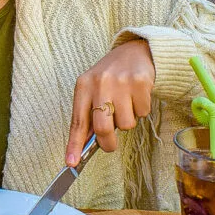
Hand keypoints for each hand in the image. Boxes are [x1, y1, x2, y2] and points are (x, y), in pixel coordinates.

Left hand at [66, 40, 154, 162]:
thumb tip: (83, 148)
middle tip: (110, 145)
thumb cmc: (110, 78)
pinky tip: (137, 96)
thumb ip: (88, 116)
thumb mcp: (93, 90)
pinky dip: (141, 110)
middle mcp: (100, 82)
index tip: (71, 162)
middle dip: (107, 142)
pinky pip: (142, 113)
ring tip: (126, 104)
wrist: (135, 51)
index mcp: (83, 86)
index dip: (74, 144)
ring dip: (127, 121)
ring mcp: (121, 82)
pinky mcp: (141, 82)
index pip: (77, 121)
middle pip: (102, 128)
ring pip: (126, 124)